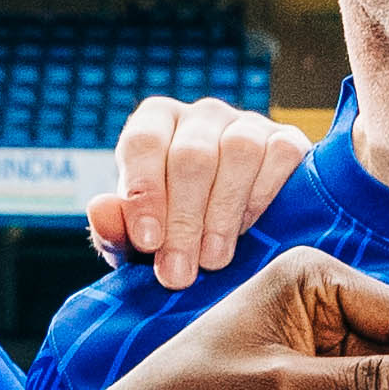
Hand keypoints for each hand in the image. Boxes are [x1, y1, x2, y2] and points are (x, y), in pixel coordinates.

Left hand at [88, 94, 316, 289]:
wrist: (230, 237)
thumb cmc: (174, 234)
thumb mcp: (138, 240)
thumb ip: (116, 229)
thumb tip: (101, 211)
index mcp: (156, 124)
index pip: (143, 142)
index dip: (144, 192)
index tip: (148, 242)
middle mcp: (201, 116)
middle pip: (191, 156)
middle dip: (184, 220)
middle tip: (179, 273)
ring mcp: (247, 124)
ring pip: (238, 152)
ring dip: (223, 213)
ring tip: (213, 260)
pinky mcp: (287, 141)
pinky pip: (279, 157)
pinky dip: (263, 197)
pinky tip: (249, 231)